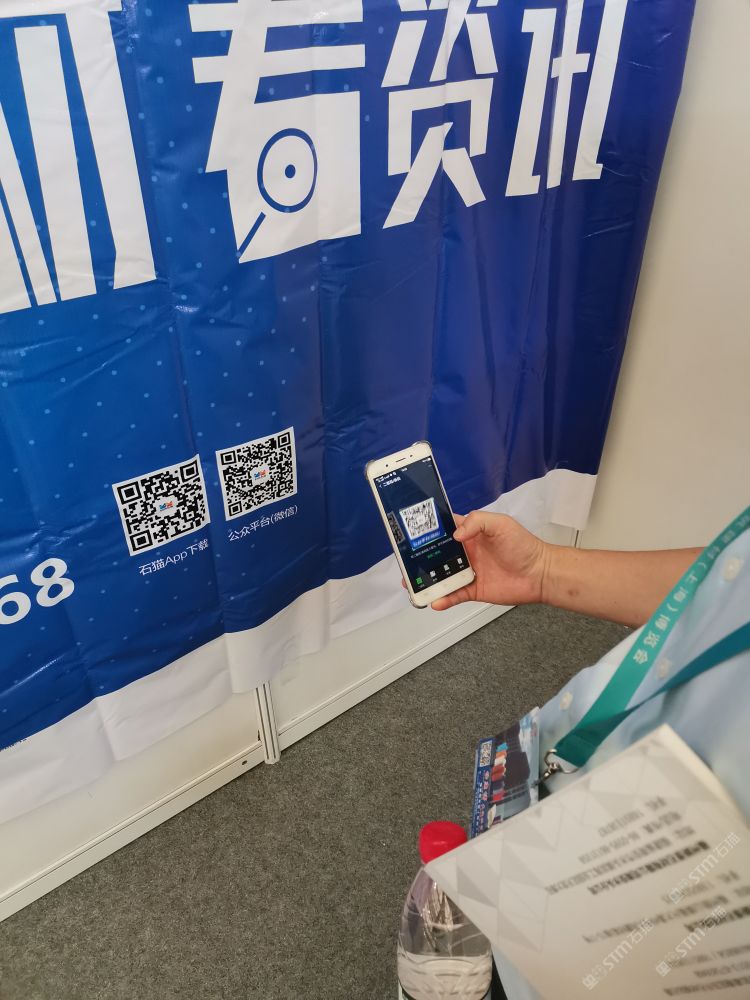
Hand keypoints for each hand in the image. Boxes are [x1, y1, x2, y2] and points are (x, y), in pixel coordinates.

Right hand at [403, 512, 548, 610]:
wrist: (540, 573)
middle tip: (405, 563)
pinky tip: (434, 601)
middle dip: (420, 559)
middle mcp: (466, 553)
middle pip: (437, 555)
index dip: (428, 532)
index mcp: (470, 534)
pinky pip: (454, 595)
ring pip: (441, 577)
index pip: (443, 530)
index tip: (411, 534)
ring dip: (427, 581)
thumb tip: (455, 535)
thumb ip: (476, 522)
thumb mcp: (500, 524)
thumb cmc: (523, 545)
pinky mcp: (474, 590)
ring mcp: (469, 572)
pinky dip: (444, 599)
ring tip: (412, 585)